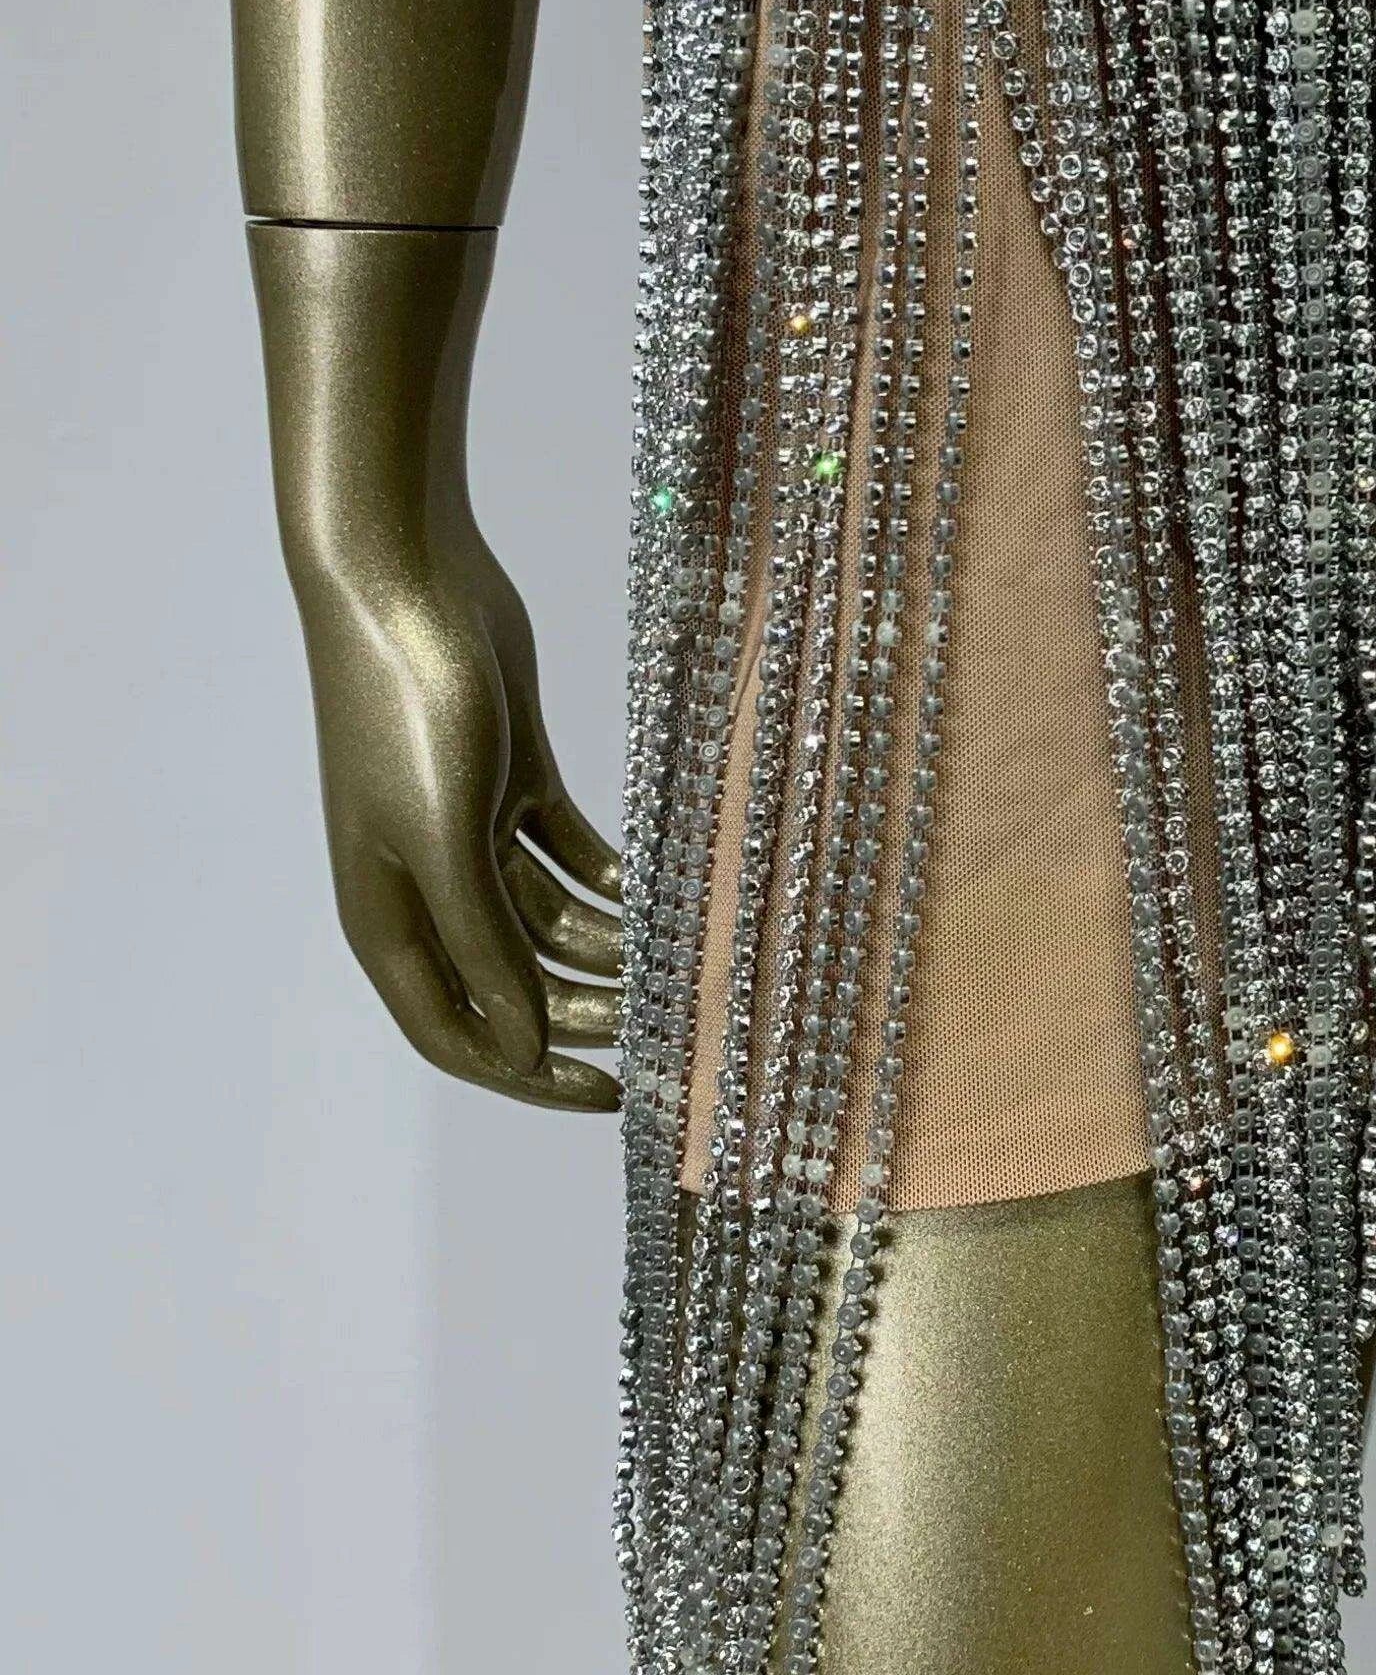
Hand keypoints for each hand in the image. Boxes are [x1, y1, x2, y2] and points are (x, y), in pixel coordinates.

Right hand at [251, 220, 621, 1115]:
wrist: (405, 578)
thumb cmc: (410, 713)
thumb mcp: (446, 843)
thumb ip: (483, 946)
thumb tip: (520, 1042)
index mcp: (387, 915)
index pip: (458, 1032)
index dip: (531, 1075)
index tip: (619, 1096)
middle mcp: (424, 883)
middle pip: (513, 983)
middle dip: (588, 1015)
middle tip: (676, 1030)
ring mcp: (467, 827)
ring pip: (547, 920)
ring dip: (609, 949)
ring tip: (689, 966)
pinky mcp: (513, 772)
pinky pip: (569, 853)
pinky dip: (613, 880)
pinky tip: (670, 894)